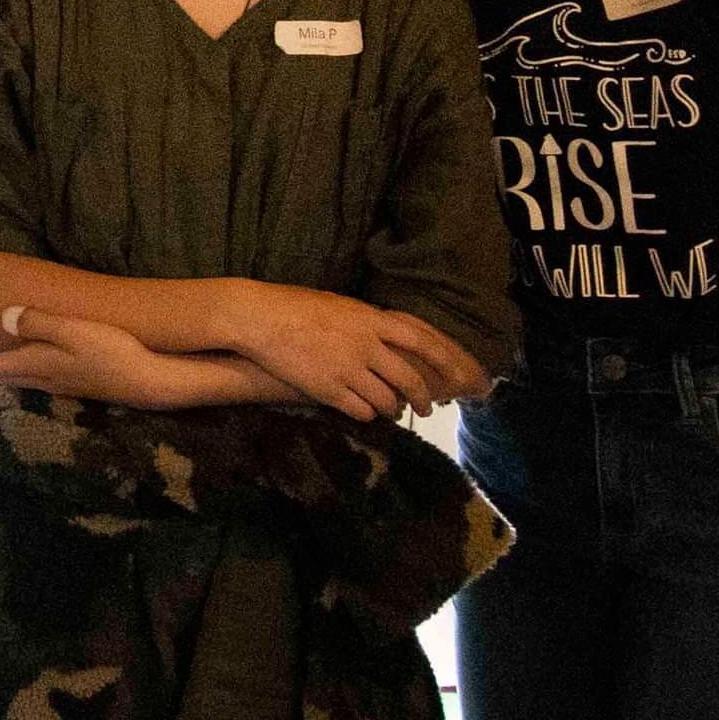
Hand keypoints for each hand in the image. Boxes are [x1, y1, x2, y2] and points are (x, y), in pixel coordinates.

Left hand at [0, 306, 174, 407]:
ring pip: (22, 379)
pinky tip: (36, 355)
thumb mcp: (73, 331)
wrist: (148, 382)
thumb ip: (37, 323)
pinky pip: (40, 378)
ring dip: (4, 365)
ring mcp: (62, 385)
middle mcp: (46, 380)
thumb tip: (2, 318)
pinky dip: (26, 366)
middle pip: (5, 375)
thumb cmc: (111, 352)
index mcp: (39, 366)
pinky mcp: (78, 385)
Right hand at [226, 285, 486, 420]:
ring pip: (387, 399)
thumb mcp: (340, 306)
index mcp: (371, 319)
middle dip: (424, 397)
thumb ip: (368, 322)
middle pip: (409, 378)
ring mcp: (348, 369)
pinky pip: (361, 410)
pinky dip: (367, 414)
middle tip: (429, 407)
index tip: (459, 375)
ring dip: (394, 408)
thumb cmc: (295, 305)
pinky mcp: (328, 389)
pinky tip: (364, 411)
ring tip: (394, 411)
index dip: (445, 359)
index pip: (422, 340)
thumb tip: (388, 334)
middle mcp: (366, 345)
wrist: (259, 318)